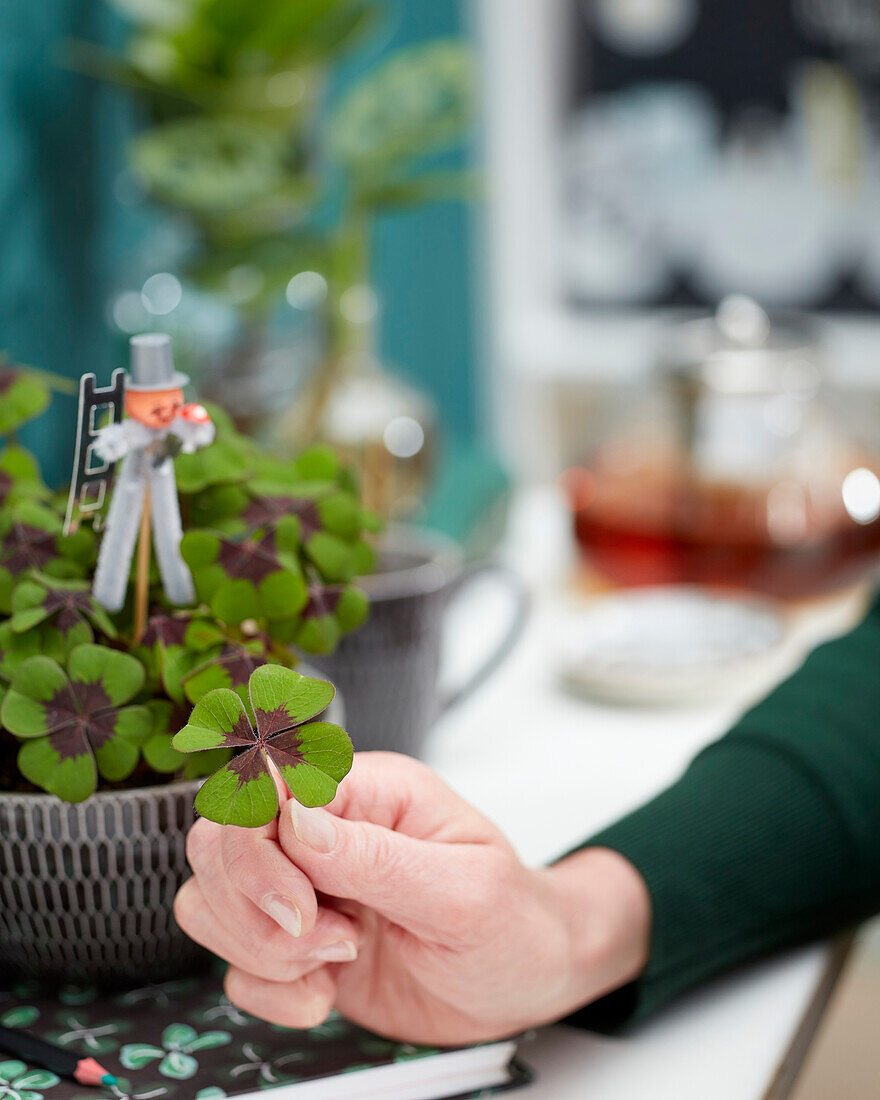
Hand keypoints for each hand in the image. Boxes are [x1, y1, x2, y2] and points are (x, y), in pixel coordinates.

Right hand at [175, 753, 649, 1044]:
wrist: (526, 985)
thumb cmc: (513, 921)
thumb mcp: (463, 889)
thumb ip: (377, 857)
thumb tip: (296, 819)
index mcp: (366, 791)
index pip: (264, 784)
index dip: (258, 847)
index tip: (303, 906)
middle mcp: (324, 832)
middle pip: (218, 840)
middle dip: (255, 906)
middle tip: (328, 940)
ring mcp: (304, 889)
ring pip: (209, 900)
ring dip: (262, 950)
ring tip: (339, 961)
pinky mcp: (295, 946)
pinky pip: (234, 965)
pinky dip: (269, 992)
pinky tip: (325, 994)